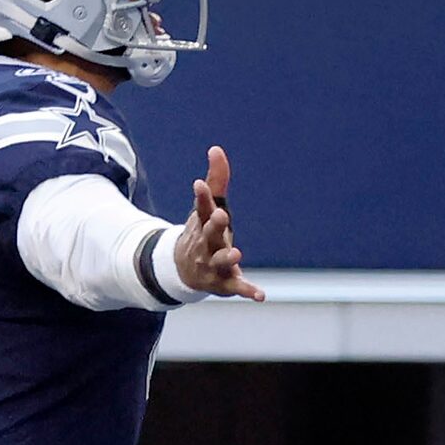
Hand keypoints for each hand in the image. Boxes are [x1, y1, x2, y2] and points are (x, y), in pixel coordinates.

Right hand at [176, 146, 263, 300]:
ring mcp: (212, 265)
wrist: (184, 271)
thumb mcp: (208, 208)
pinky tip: (260, 295)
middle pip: (209, 234)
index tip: (199, 185)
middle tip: (220, 216)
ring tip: (236, 253)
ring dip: (227, 258)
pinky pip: (235, 287)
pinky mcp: (223, 283)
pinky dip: (247, 291)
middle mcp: (205, 244)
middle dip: (213, 226)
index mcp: (202, 224)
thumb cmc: (201, 234)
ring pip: (219, 261)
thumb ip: (216, 180)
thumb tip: (216, 149)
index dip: (202, 197)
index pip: (201, 208)